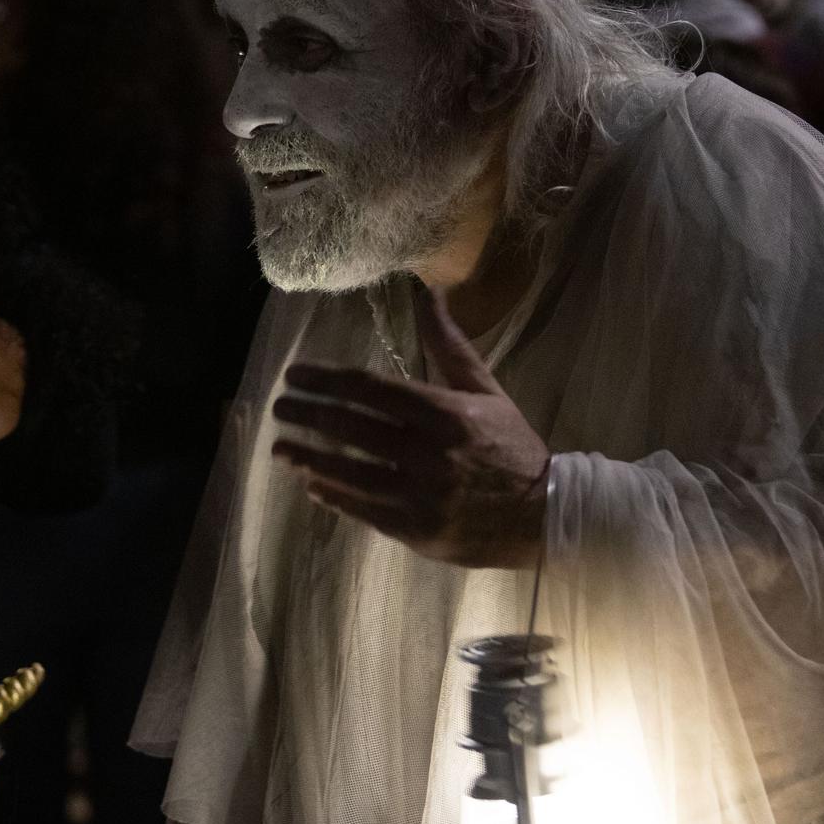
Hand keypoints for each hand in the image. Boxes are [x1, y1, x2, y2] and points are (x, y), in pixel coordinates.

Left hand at [272, 285, 549, 567]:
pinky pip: (363, 509)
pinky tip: (313, 484)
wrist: (544, 514)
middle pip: (351, 428)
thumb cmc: (510, 446)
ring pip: (350, 472)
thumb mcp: (485, 389)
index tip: (295, 375)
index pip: (370, 389)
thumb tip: (427, 292)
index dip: (326, 379)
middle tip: (279, 407)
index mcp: (445, 412)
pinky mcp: (416, 531)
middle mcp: (429, 452)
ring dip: (309, 458)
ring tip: (281, 448)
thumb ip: (448, 344)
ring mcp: (420, 495)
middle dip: (308, 415)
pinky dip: (334, 495)